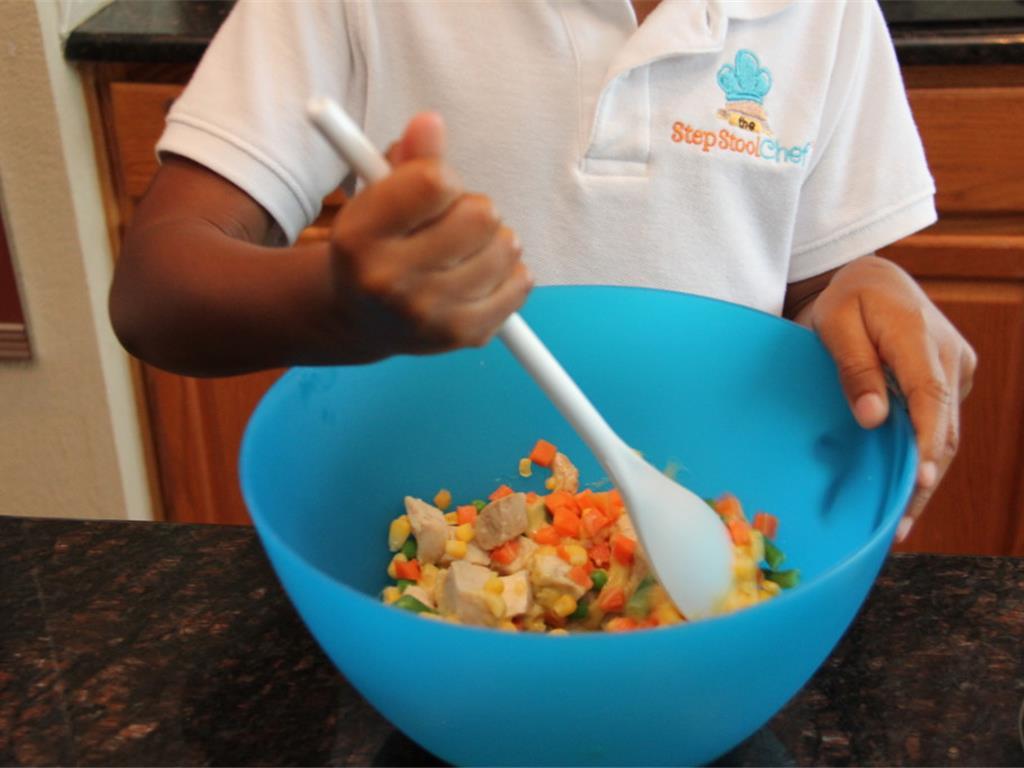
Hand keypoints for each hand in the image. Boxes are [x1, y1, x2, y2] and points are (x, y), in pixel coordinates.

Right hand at [327, 112, 531, 356]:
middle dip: (473, 210)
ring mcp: (429, 314)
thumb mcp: (377, 196)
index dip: (444, 177)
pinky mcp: (464, 335)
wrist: (362, 319)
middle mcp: (389, 281)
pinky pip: (521, 283)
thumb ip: (407, 158)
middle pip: (481, 214)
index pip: (435, 181)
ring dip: (494, 240)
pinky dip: (510, 272)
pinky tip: (481, 274)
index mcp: (360, 237)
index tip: (433, 190)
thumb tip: (431, 122)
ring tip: (466, 250)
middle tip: (452, 224)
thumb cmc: (377, 244)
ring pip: (507, 247)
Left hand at [801, 255, 976, 540]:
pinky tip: (904, 492)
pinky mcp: (951, 380)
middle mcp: (949, 355)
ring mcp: (956, 369)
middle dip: (924, 479)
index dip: (927, 443)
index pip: (930, 397)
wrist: (874, 279)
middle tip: (896, 526)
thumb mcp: (834, 322)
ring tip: (898, 523)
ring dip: (926, 476)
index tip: (921, 481)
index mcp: (919, 336)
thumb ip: (854, 367)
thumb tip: (873, 418)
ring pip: (947, 432)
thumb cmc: (847, 299)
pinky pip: (941, 424)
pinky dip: (924, 457)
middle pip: (944, 427)